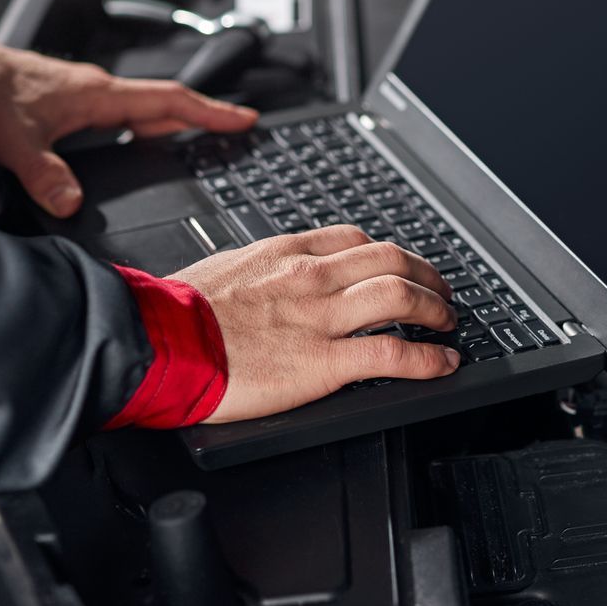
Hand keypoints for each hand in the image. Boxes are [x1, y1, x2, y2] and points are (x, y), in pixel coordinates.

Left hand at [0, 39, 256, 216]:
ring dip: (164, 122)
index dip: (210, 113)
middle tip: (228, 132)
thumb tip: (74, 204)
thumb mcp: (15, 142)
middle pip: (160, 104)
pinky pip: (111, 112)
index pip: (169, 101)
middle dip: (198, 119)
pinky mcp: (57, 99)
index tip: (244, 120)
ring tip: (185, 140)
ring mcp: (75, 92)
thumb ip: (45, 176)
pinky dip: (131, 126)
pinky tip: (122, 143)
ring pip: (134, 107)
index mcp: (96, 95)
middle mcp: (92, 88)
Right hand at [173, 226, 460, 422]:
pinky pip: (393, 354)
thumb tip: (268, 278)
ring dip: (436, 311)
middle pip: (392, 261)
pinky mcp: (325, 362)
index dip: (391, 254)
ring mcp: (322, 319)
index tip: (402, 266)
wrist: (159, 341)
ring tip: (447, 324)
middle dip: (427, 276)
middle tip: (441, 293)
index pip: (356, 241)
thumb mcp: (225, 269)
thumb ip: (259, 270)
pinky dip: (429, 359)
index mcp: (287, 253)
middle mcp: (313, 278)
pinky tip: (442, 364)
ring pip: (402, 298)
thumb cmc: (177, 311)